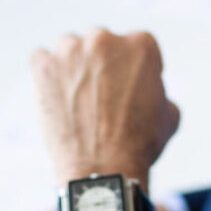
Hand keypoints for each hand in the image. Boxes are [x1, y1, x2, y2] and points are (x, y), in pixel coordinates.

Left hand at [31, 29, 180, 192]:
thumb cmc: (140, 145)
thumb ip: (159, 91)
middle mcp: (105, 40)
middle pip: (101, 43)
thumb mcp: (169, 115)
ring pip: (70, 47)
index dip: (133, 67)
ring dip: (72, 65)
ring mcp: (72, 51)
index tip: (127, 85)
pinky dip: (45, 73)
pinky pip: (40, 58)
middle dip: (101, 64)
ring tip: (75, 95)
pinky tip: (53, 93)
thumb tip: (150, 91)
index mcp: (141, 46)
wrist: (104, 170)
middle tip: (100, 94)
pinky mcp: (44, 67)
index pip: (137, 45)